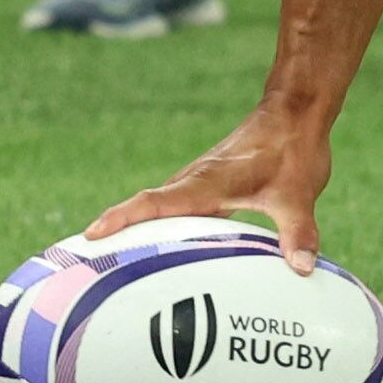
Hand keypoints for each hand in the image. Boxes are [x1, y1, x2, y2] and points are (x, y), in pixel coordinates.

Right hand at [87, 110, 333, 273]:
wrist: (296, 112)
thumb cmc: (293, 148)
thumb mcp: (299, 194)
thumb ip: (298, 232)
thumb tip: (301, 268)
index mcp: (207, 182)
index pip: (156, 202)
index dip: (124, 218)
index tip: (92, 234)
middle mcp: (194, 182)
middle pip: (145, 210)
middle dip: (114, 235)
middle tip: (81, 267)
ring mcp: (198, 184)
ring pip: (157, 211)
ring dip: (134, 233)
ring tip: (106, 270)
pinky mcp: (207, 188)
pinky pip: (175, 211)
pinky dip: (160, 230)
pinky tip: (159, 256)